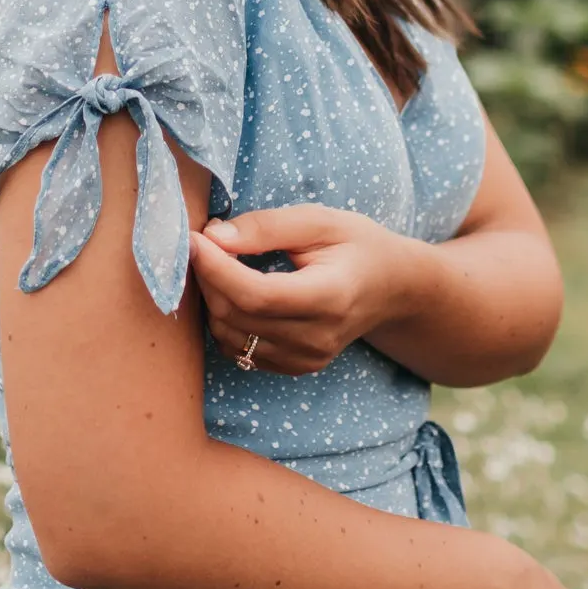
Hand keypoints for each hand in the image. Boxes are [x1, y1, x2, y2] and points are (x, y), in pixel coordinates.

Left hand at [191, 204, 423, 375]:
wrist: (391, 288)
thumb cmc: (357, 246)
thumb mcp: (320, 221)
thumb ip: (267, 227)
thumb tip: (214, 237)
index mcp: (330, 297)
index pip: (256, 295)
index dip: (216, 269)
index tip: (196, 239)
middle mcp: (317, 338)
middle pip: (237, 316)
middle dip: (209, 278)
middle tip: (206, 242)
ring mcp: (305, 359)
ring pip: (230, 336)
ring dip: (213, 298)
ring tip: (222, 263)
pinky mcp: (294, 367)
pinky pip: (238, 349)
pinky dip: (226, 319)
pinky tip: (235, 290)